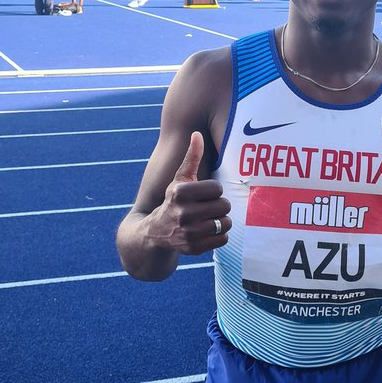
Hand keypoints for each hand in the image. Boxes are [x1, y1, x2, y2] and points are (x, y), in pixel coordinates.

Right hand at [151, 132, 230, 254]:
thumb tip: (196, 134)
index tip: (203, 195)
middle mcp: (183, 213)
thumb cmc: (174, 200)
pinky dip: (219, 236)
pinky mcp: (194, 248)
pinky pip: (223, 239)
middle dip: (219, 206)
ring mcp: (188, 233)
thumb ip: (191, 157)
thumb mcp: (179, 179)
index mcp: (180, 192)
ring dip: (221, 221)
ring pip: (225, 223)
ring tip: (209, 219)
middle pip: (224, 206)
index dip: (213, 191)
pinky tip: (208, 231)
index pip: (217, 188)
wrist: (156, 232)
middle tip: (207, 207)